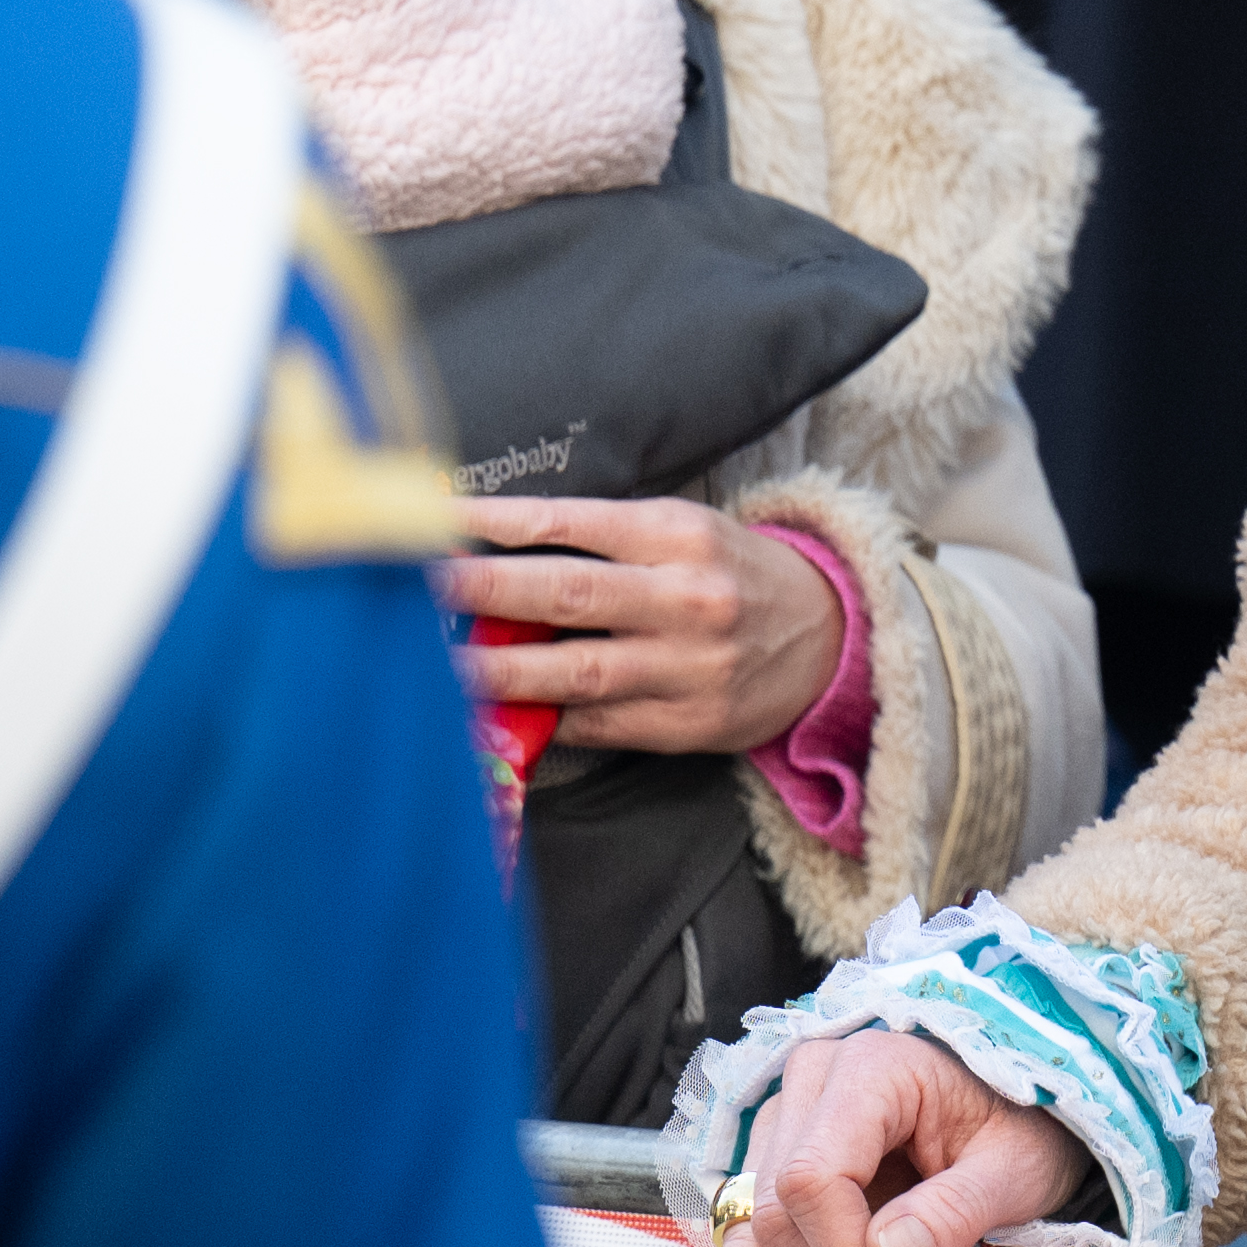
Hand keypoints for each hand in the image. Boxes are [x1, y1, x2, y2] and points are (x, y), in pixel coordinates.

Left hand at [437, 492, 849, 756]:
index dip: (499, 523)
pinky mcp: (689, 724)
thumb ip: (602, 545)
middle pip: (567, 594)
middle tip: (417, 593)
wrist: (830, 637)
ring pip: (578, 671)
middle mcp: (687, 597)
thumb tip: (494, 560)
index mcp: (680, 535)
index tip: (435, 523)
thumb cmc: (732, 573)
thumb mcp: (682, 534)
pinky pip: (600, 724)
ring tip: (439, 670)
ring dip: (500, 673)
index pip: (572, 523)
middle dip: (484, 594)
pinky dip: (547, 719)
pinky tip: (501, 713)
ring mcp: (689, 666)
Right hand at [709, 1022, 1091, 1246]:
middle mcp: (807, 1088)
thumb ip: (957, 1210)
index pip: (810, 1180)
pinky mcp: (768, 1174)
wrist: (1015, 1118)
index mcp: (868, 1070)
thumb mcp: (1016, 1169)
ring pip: (748, 1244)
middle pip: (774, 1218)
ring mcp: (779, 1130)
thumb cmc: (1020, 1128)